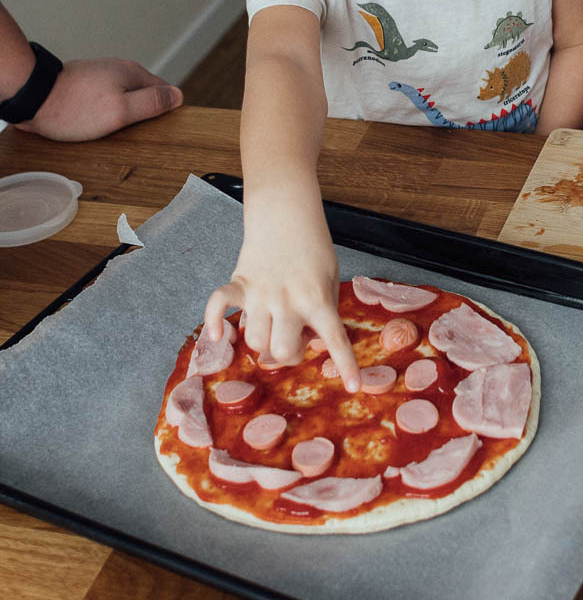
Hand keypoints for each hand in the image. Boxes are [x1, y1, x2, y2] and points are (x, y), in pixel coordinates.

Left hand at [16, 58, 181, 140]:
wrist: (33, 97)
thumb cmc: (74, 108)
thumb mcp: (121, 111)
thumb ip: (151, 103)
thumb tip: (178, 96)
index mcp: (132, 72)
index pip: (164, 91)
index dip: (163, 110)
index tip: (156, 129)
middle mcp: (118, 68)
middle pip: (143, 93)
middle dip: (142, 111)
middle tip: (131, 132)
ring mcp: (100, 73)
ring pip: (123, 95)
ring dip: (122, 111)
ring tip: (112, 129)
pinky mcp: (84, 82)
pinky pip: (105, 97)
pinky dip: (105, 109)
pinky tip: (95, 122)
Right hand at [205, 233, 360, 391]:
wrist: (287, 212)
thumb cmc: (313, 247)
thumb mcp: (329, 279)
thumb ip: (322, 311)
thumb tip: (309, 343)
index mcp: (316, 298)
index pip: (334, 339)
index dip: (345, 365)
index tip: (353, 387)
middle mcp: (287, 300)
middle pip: (281, 350)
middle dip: (288, 355)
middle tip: (293, 342)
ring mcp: (261, 292)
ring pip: (254, 340)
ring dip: (262, 342)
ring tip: (272, 327)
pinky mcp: (240, 282)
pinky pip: (218, 305)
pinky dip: (213, 321)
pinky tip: (217, 334)